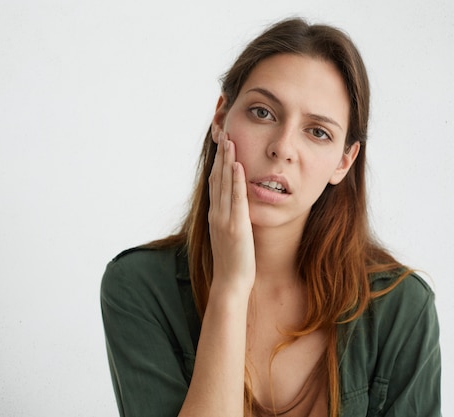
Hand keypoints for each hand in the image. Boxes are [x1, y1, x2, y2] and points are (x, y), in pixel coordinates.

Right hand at [208, 132, 255, 293]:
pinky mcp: (235, 226)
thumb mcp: (229, 237)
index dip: (218, 162)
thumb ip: (230, 221)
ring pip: (224, 183)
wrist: (230, 283)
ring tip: (230, 140)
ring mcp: (224, 219)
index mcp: (215, 215)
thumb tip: (235, 210)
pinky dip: (235, 180)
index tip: (222, 145)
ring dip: (227, 160)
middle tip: (224, 133)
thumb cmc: (233, 263)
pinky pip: (235, 198)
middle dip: (221, 155)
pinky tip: (237, 165)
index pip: (215, 182)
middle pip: (217, 178)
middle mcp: (216, 213)